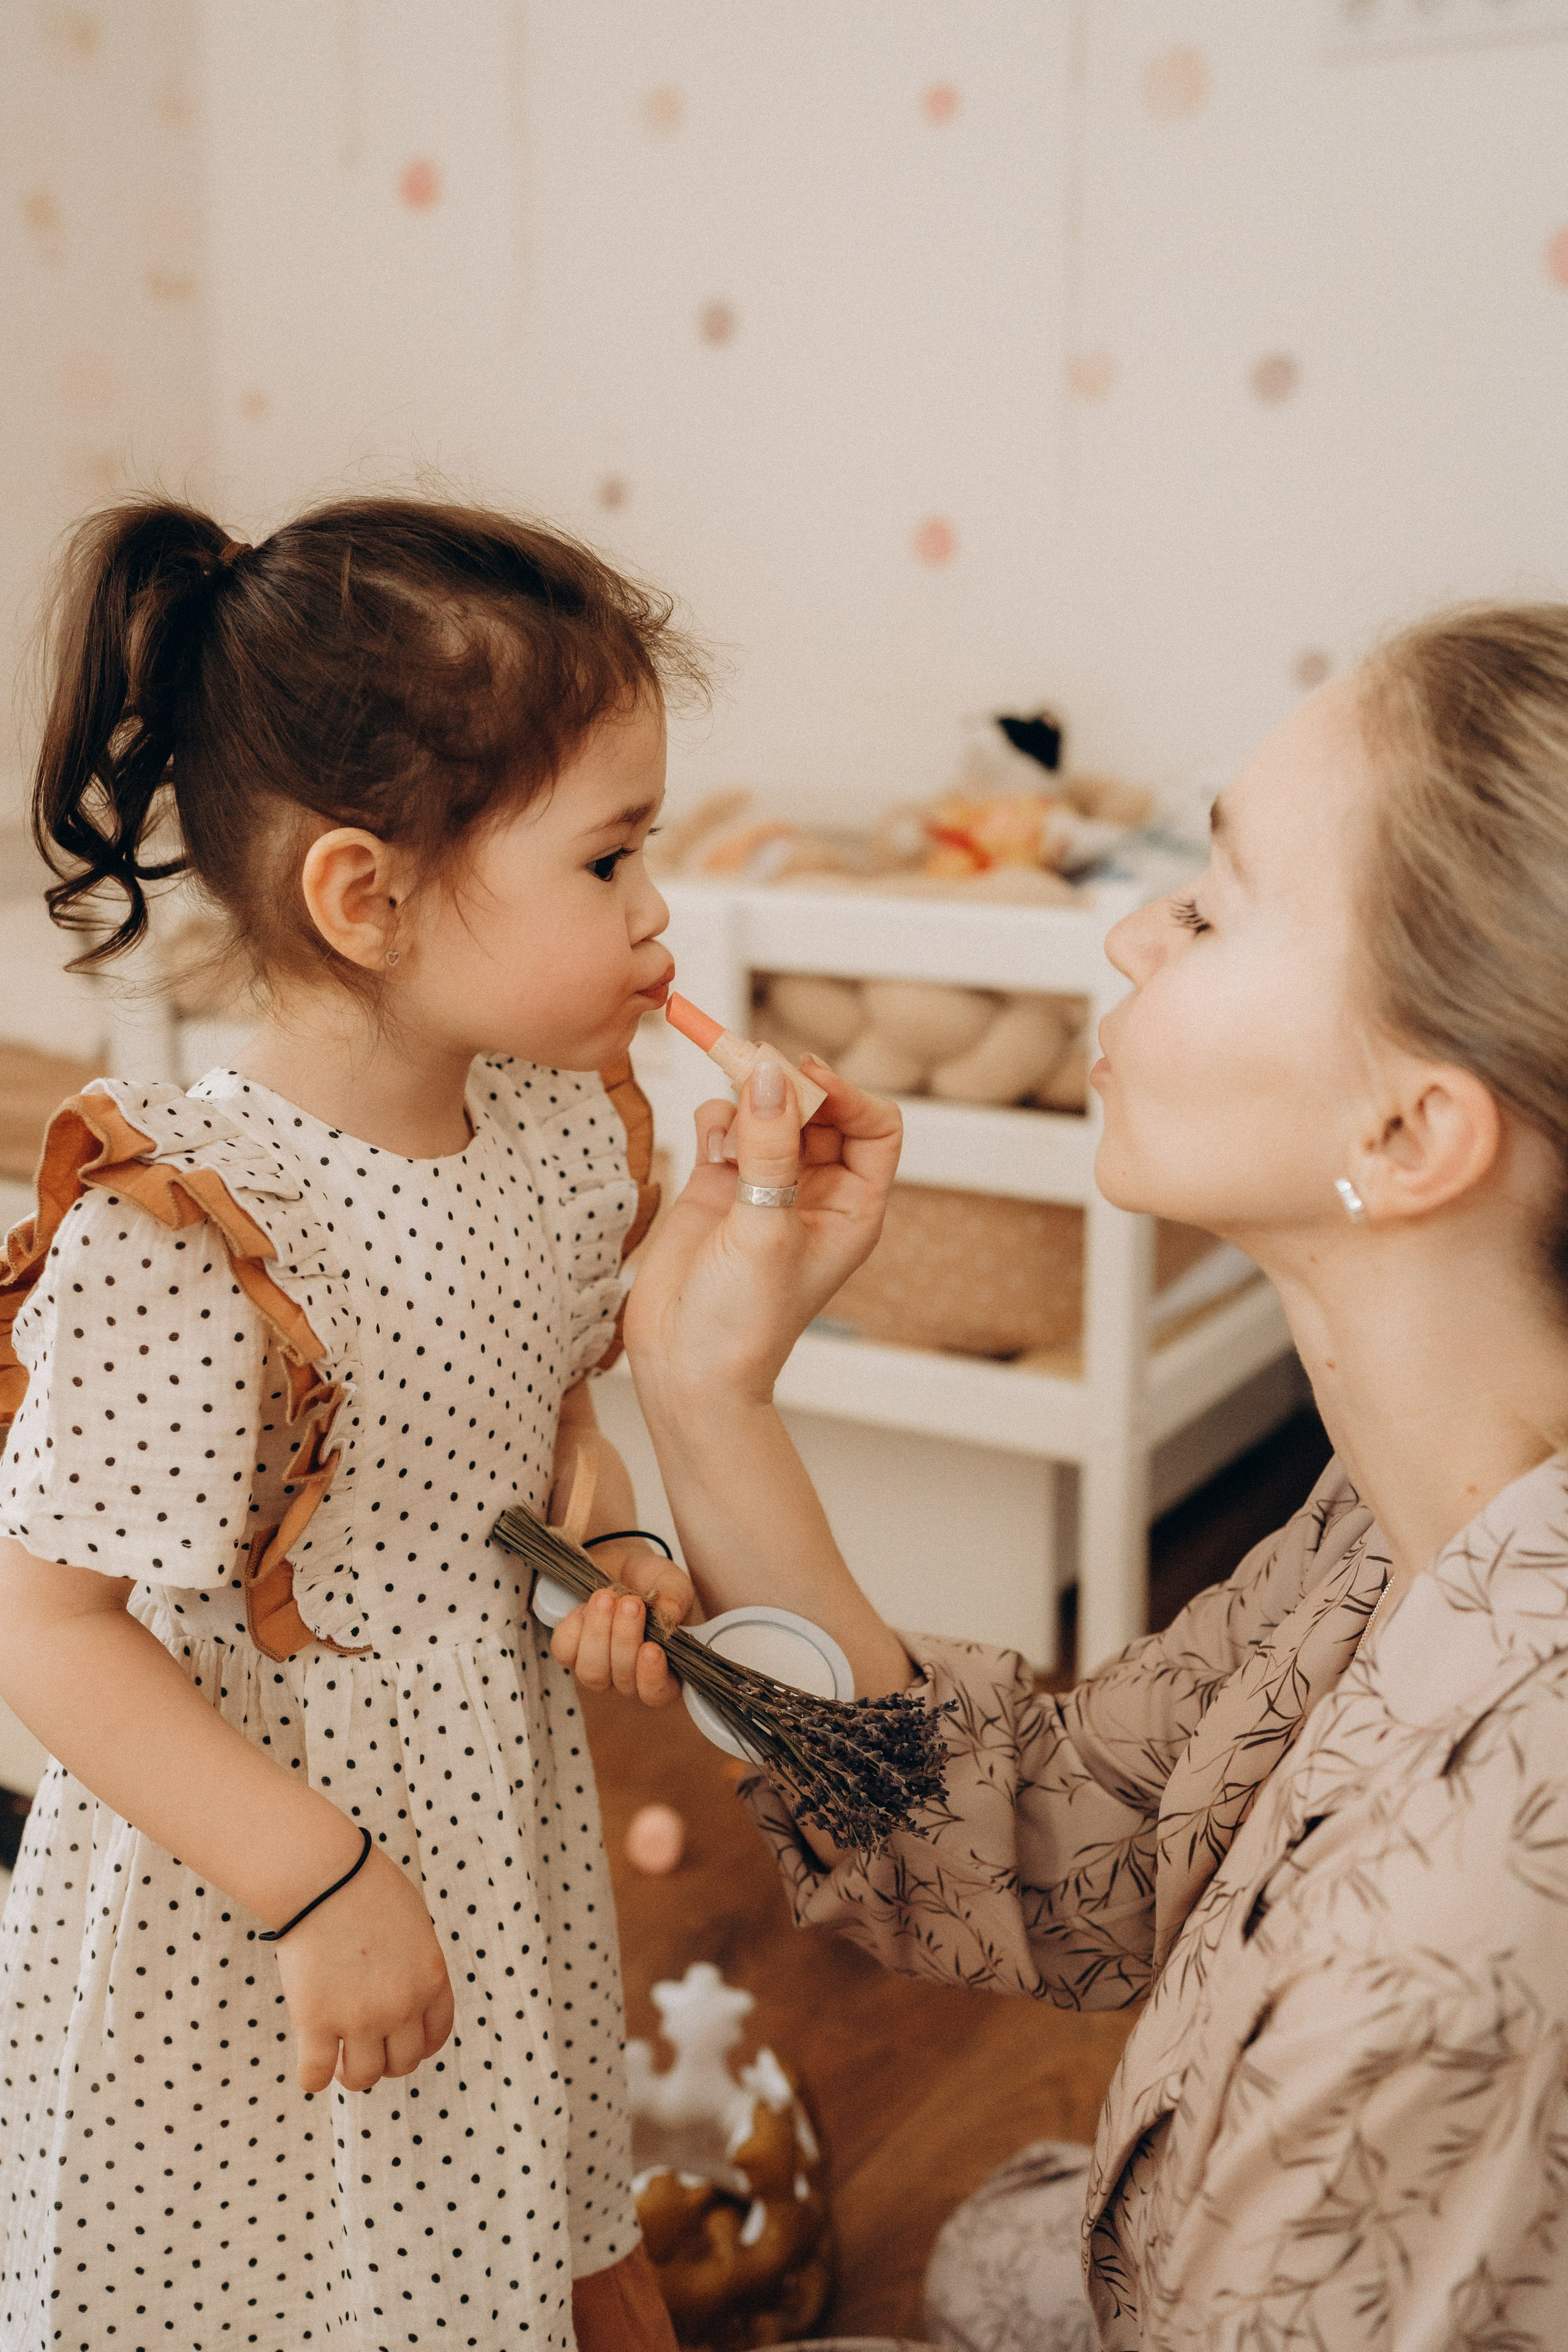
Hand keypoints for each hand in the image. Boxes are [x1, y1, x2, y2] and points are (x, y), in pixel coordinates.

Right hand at [272, 1841, 454, 2092]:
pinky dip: (312, 2077)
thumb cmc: (365, 1887)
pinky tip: (310, 2062)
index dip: (415, 2045)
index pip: (435, 2037)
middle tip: (362, 2045)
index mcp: (432, 1979)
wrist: (325, 1875)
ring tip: (337, 2056)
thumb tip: (403, 1991)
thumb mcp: (412, 1925)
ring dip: (351, 2072)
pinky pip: (314, 2076)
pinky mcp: (316, 2022)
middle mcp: (402, 2005)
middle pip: (402, 2064)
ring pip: (363, 2078)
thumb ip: (414, 1964)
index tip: (396, 2040)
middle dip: (384, 2059)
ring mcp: (360, 2018)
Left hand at [551, 1538, 693, 1705]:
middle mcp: (629, 1678)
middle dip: (625, 1639)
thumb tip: (668, 1618)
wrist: (622, 1563)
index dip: (652, 1678)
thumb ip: (674, 1601)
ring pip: (592, 1672)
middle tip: (631, 1603)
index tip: (651, 1649)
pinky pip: (565, 1652)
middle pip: (623, 1680)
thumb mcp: (672, 1584)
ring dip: (598, 1634)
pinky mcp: (571, 1652)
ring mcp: (598, 1668)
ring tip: (606, 1598)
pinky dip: (575, 1627)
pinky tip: (587, 1606)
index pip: (658, 1694)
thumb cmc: (653, 1582)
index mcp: (664, 1670)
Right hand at [623, 1055, 900, 1405]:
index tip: (804, 1077)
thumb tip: (768, 1073)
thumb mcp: (766, 1231)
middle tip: (748, 1065)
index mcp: (852, 1208)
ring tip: (725, 1109)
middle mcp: (814, 1193)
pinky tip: (707, 1137)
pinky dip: (716, 1117)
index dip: (845, 1095)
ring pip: (769, 1111)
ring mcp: (764, 1187)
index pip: (873, 1127)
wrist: (686, 1370)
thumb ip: (769, 1150)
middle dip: (787, 1086)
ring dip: (747, 1098)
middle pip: (817, 1110)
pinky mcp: (718, 1187)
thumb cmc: (744, 1322)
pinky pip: (725, 1128)